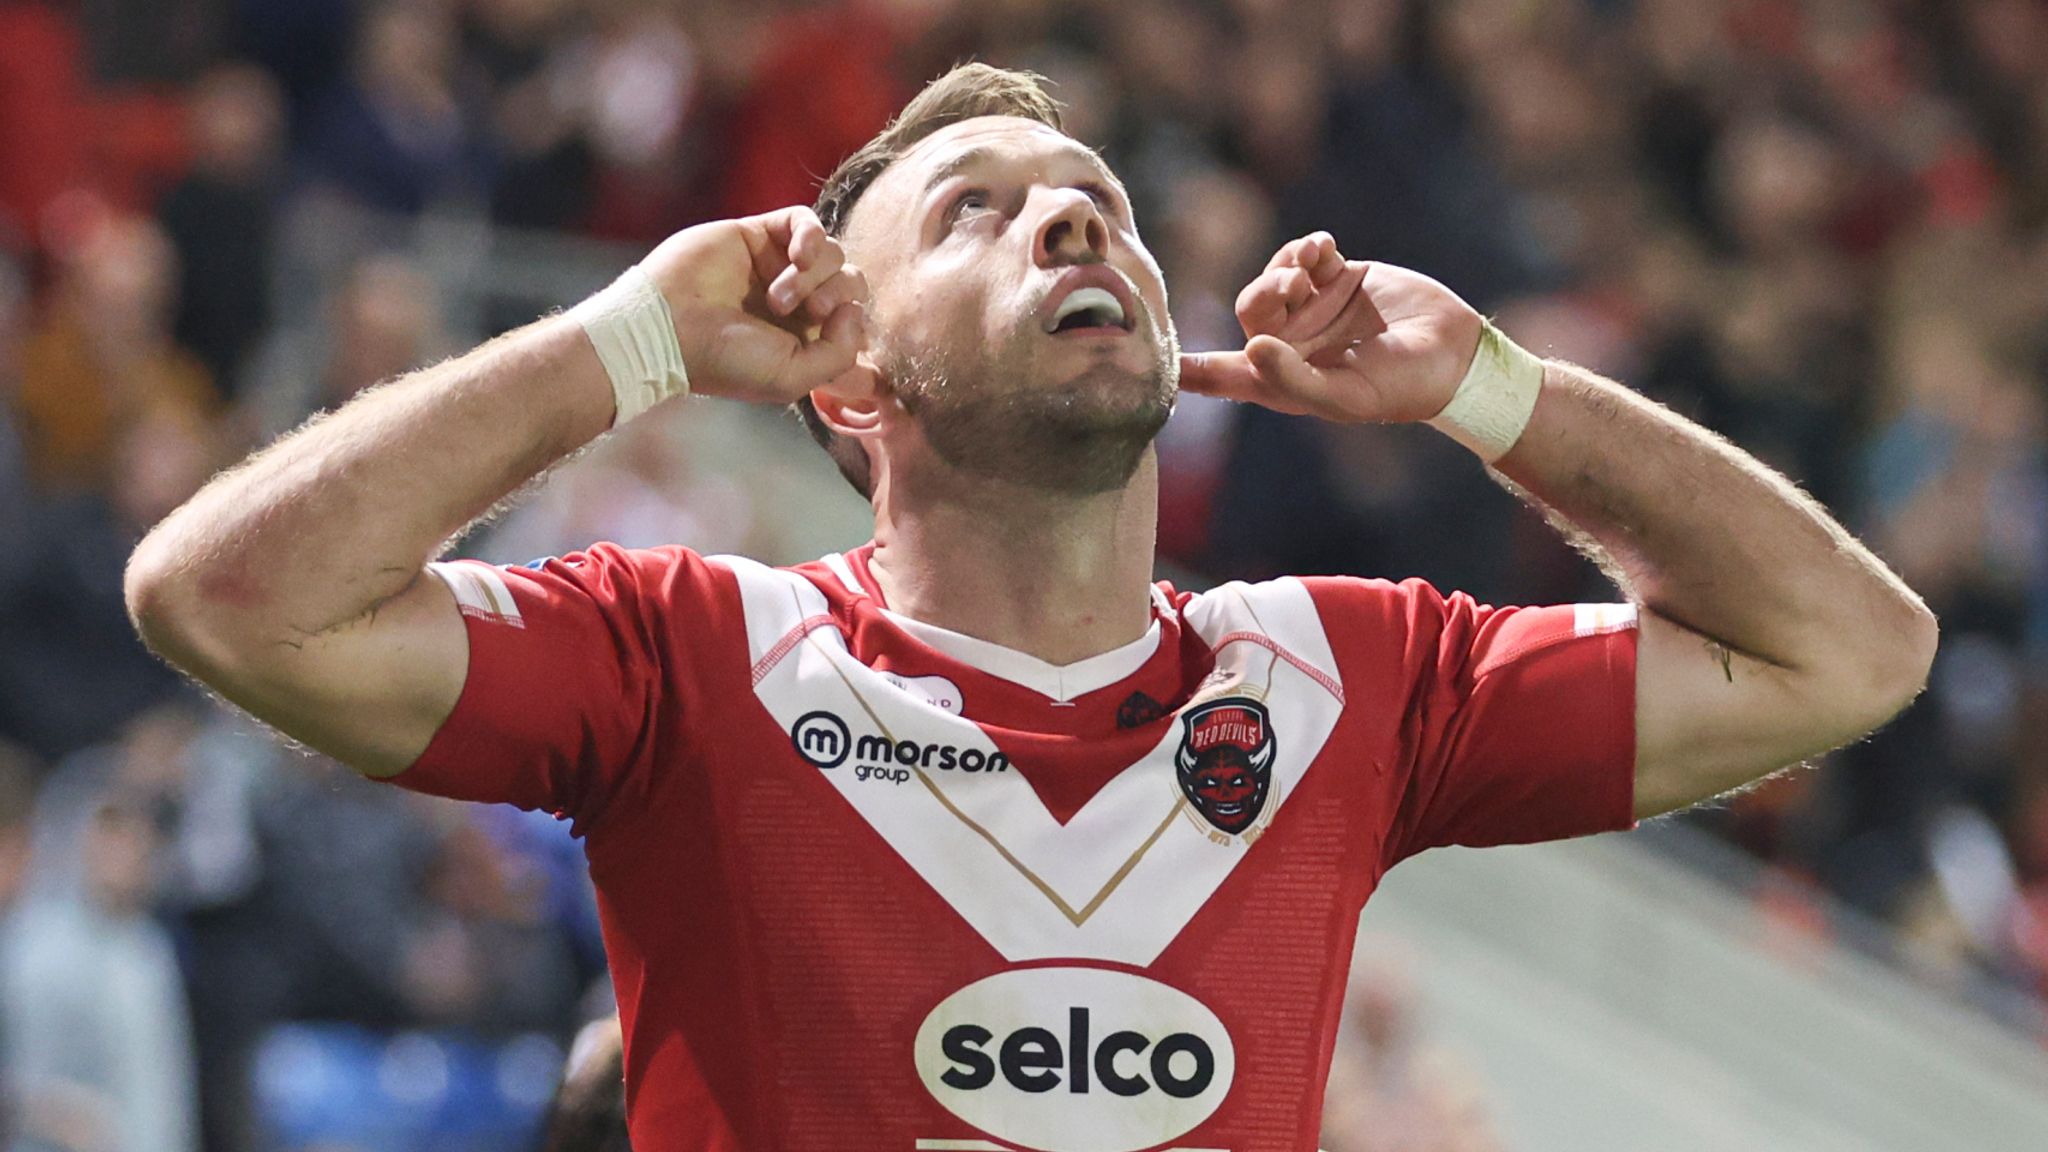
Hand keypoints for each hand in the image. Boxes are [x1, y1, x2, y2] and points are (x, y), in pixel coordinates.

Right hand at [639, 206, 871, 403]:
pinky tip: (797, 255)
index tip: (831, 335)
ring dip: (816, 275)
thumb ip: (839, 354)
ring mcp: (778, 265)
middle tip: (811, 312)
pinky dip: (812, 235)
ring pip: (833, 253)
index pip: (857, 319)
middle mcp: (798, 301)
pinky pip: (805, 220)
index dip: (857, 325)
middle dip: (839, 296)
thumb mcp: (792, 378)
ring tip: (779, 297)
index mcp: (808, 337)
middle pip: (851, 283)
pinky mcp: (759, 234)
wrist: (669, 326)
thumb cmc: (726, 360)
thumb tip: (855, 311)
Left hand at [1178, 233, 1482, 423]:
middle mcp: (1292, 344)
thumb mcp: (1347, 396)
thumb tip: (1252, 348)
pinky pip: (1303, 256)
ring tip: (1313, 263)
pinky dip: (1306, 248)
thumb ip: (1294, 379)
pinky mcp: (1337, 278)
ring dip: (1284, 265)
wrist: (1454, 352)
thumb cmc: (1401, 388)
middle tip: (1294, 285)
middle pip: (1249, 311)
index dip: (1190, 369)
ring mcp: (1313, 310)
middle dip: (1264, 293)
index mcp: (1283, 380)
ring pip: (1272, 278)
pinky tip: (1325, 247)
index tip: (1156, 360)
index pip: (1223, 375)